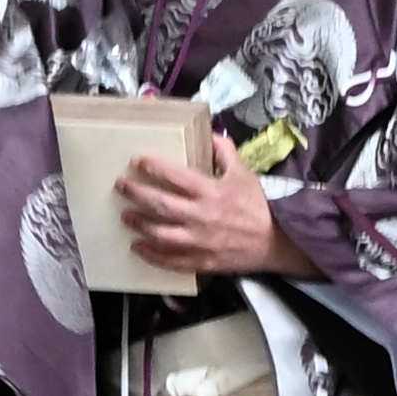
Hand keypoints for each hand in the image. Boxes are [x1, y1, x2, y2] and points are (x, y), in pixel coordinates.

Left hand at [115, 144, 294, 279]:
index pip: (174, 176)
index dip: (152, 167)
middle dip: (136, 193)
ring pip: (159, 234)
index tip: (137, 161)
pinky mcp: (200, 261)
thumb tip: (210, 134)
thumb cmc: (257, 206)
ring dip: (138, 224)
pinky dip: (150, 254)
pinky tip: (137, 247)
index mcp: (211, 191)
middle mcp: (201, 217)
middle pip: (159, 205)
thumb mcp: (244, 173)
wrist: (275, 242)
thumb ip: (224, 152)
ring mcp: (199, 241)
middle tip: (121, 186)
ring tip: (126, 216)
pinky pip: (169, 260)